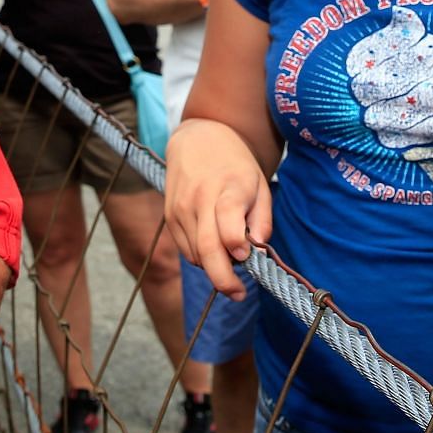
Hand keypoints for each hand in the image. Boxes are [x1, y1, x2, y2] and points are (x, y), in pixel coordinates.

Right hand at [165, 121, 270, 297]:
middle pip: (207, 248)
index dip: (237, 245)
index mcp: (229, 187)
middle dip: (223, 279)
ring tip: (230, 260)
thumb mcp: (260, 185)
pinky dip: (200, 258)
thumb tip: (258, 251)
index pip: (228, 222)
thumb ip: (262, 220)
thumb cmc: (235, 165)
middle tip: (238, 294)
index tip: (247, 257)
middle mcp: (201, 198)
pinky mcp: (170, 216)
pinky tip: (213, 248)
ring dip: (213, 267)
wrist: (198, 139)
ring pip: (195, 254)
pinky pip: (185, 249)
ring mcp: (181, 208)